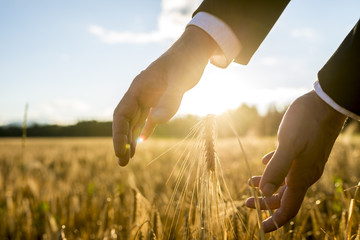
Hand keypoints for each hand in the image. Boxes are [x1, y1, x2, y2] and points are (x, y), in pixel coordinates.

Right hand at [113, 26, 216, 165]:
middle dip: (122, 142)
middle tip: (122, 163)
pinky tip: (142, 142)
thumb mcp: (180, 79)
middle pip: (125, 121)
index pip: (121, 114)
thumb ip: (170, 99)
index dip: (118, 134)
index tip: (119, 152)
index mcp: (138, 88)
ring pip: (135, 121)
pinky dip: (144, 130)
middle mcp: (140, 93)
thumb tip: (157, 121)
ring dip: (130, 139)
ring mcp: (149, 97)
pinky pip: (148, 118)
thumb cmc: (187, 62)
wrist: (195, 51)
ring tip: (128, 158)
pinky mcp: (160, 99)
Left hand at [245, 90, 345, 231]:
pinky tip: (264, 162)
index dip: (275, 220)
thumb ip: (277, 168)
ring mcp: (304, 162)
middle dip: (265, 202)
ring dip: (267, 184)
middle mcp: (304, 173)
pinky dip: (273, 168)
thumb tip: (265, 193)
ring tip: (250, 182)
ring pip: (284, 181)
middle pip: (284, 197)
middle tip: (246, 202)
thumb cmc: (307, 122)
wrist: (326, 103)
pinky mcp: (303, 150)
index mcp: (301, 176)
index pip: (289, 208)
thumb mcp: (289, 145)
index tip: (261, 228)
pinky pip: (286, 166)